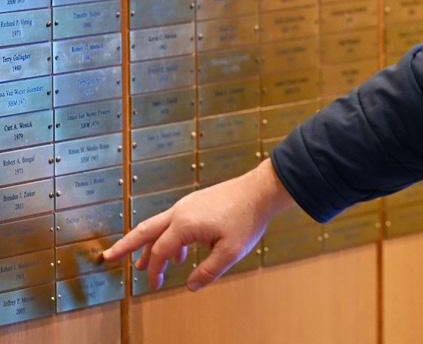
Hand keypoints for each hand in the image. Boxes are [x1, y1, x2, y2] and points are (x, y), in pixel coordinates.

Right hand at [103, 158, 293, 291]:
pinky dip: (167, 238)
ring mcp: (188, 204)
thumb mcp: (231, 252)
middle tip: (108, 257)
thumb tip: (190, 286)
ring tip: (141, 264)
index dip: (154, 271)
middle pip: (146, 230)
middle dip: (126, 245)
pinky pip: (173, 221)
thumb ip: (208, 271)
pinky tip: (179, 253)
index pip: (160, 252)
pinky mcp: (196, 202)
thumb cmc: (247, 219)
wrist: (260, 190)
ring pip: (158, 225)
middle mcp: (181, 211)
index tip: (155, 286)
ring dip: (148, 244)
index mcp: (185, 224)